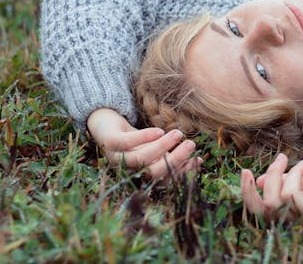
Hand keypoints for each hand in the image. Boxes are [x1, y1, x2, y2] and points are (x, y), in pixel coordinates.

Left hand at [86, 108, 200, 179]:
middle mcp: (128, 171)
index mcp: (140, 175)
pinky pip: (127, 143)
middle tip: (191, 144)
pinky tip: (159, 130)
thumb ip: (169, 155)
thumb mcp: (153, 148)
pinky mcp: (109, 143)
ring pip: (140, 159)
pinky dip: (144, 137)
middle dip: (175, 160)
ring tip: (178, 134)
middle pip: (152, 172)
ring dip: (162, 147)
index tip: (198, 160)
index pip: (163, 179)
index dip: (181, 172)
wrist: (105, 123)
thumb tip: (197, 160)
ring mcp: (116, 158)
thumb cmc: (133, 139)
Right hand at [240, 151, 302, 224]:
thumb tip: (257, 179)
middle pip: (272, 202)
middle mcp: (301, 220)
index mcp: (290, 213)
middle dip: (274, 174)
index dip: (248, 194)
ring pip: (290, 195)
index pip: (260, 212)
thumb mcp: (299, 176)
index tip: (246, 170)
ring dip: (296, 171)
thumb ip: (280, 180)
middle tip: (284, 157)